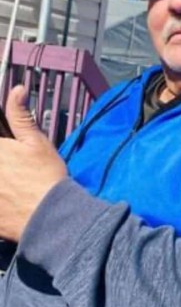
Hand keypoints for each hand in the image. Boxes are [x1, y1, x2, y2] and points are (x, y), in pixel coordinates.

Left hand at [0, 85, 65, 241]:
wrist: (51, 216)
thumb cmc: (45, 177)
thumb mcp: (37, 142)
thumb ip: (20, 116)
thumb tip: (18, 90)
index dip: (3, 143)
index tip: (8, 146)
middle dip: (4, 161)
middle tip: (12, 165)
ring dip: (2, 177)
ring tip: (10, 181)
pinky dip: (0, 196)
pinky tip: (8, 196)